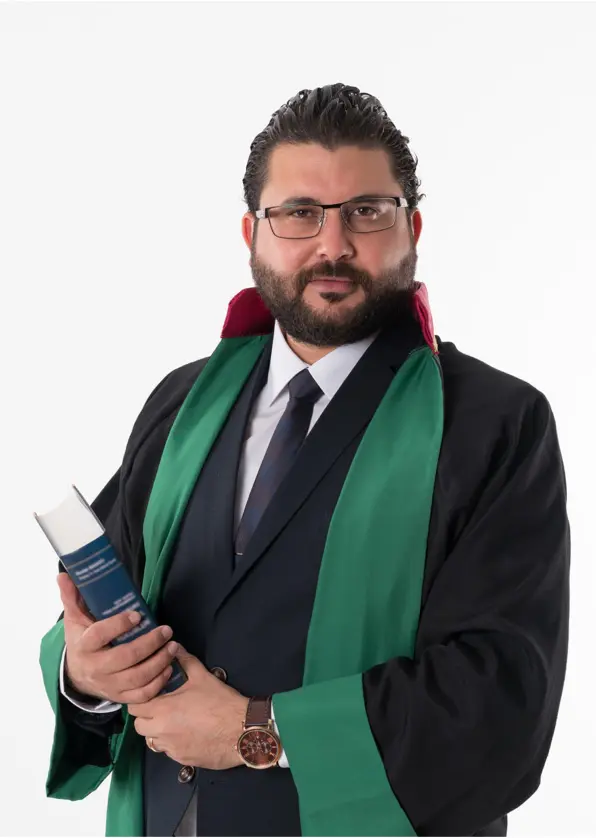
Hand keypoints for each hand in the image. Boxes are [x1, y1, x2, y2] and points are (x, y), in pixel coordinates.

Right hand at [57, 572, 178, 704]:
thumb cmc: (82, 640)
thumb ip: (71, 597)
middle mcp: (96, 668)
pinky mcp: (121, 696)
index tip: (138, 614)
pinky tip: (169, 667)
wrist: (77, 675)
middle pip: (124, 658)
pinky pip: (142, 695)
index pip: (99, 636)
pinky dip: (158, 682)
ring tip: (173, 646)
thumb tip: (64, 575)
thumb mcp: (74, 619)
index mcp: (84, 646)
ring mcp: (109, 685)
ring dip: (159, 662)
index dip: (119, 625)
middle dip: (149, 643)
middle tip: (166, 630)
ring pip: (137, 677)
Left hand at [128, 646, 249, 769]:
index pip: (135, 707)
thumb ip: (185, 661)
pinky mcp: (181, 760)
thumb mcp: (203, 676)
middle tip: (161, 707)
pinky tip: (188, 733)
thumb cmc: (221, 702)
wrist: (241, 731)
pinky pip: (168, 751)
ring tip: (174, 720)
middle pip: (139, 726)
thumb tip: (175, 648)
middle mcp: (162, 732)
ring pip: (152, 740)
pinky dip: (172, 743)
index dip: (141, 699)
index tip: (151, 695)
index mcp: (163, 710)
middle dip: (146, 716)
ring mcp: (171, 748)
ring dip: (157, 731)